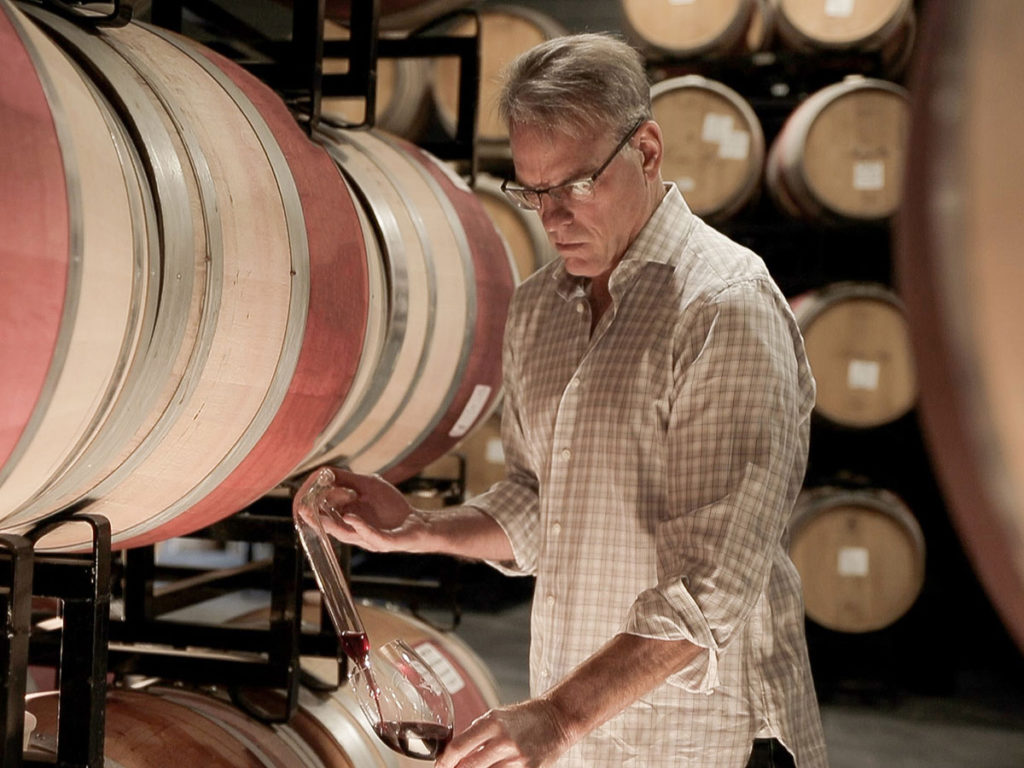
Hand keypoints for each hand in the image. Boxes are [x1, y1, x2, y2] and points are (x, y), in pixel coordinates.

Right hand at [293, 467, 431, 552]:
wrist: (418, 523)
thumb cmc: (390, 506)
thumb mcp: (368, 486)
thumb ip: (347, 480)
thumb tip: (324, 474)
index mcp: (346, 516)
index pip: (322, 511)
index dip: (311, 501)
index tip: (303, 492)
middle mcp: (353, 529)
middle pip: (327, 524)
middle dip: (312, 516)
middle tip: (300, 506)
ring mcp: (368, 537)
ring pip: (344, 533)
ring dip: (328, 523)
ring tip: (312, 513)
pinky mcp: (385, 542)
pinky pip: (371, 536)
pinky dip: (360, 527)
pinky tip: (350, 517)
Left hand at [435, 699, 570, 767]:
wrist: (558, 718)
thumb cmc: (525, 717)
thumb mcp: (497, 717)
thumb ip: (476, 734)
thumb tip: (455, 753)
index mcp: (492, 723)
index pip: (459, 747)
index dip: (444, 761)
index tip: (439, 766)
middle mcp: (503, 741)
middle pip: (468, 767)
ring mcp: (517, 759)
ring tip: (478, 767)